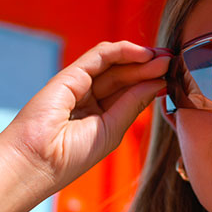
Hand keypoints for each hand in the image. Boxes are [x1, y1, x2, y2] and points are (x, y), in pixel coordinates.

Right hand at [0, 40, 169, 193]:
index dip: (151, 83)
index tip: (175, 78)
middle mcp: (89, 99)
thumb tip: (159, 82)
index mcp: (98, 117)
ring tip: (165, 58)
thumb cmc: (71, 156)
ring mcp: (79, 85)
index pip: (130, 94)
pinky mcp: (70, 74)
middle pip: (125, 77)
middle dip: (150, 69)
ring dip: (141, 59)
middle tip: (174, 61)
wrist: (37, 161)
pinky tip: (144, 54)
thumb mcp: (112, 130)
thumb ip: (133, 103)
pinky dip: (122, 51)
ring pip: (115, 65)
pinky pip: (100, 56)